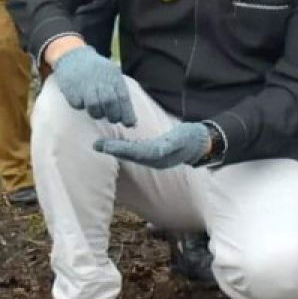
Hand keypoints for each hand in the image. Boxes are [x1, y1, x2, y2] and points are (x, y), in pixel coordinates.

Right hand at [53, 45, 136, 126]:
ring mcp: (85, 83)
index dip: (127, 113)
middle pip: (109, 102)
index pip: (123, 97)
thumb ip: (120, 94)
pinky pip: (78, 104)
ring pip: (94, 106)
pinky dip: (81, 106)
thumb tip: (132, 122)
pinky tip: (82, 101)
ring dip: (97, 113)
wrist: (73, 55)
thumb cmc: (97, 70)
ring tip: (97, 111)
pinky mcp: (71, 88)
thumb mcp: (112, 75)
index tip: (129, 124)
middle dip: (113, 115)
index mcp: (113, 75)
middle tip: (112, 119)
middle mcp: (100, 79)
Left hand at [93, 122, 210, 168]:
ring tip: (101, 144)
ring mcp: (154, 159)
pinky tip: (116, 144)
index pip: (133, 153)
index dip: (117, 149)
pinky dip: (125, 148)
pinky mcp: (154, 154)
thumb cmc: (191, 138)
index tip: (102, 145)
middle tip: (95, 144)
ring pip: (131, 155)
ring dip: (116, 150)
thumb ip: (170, 145)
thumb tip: (158, 150)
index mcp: (158, 156)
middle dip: (112, 150)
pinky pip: (136, 152)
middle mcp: (153, 160)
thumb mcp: (181, 139)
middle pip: (129, 156)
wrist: (201, 143)